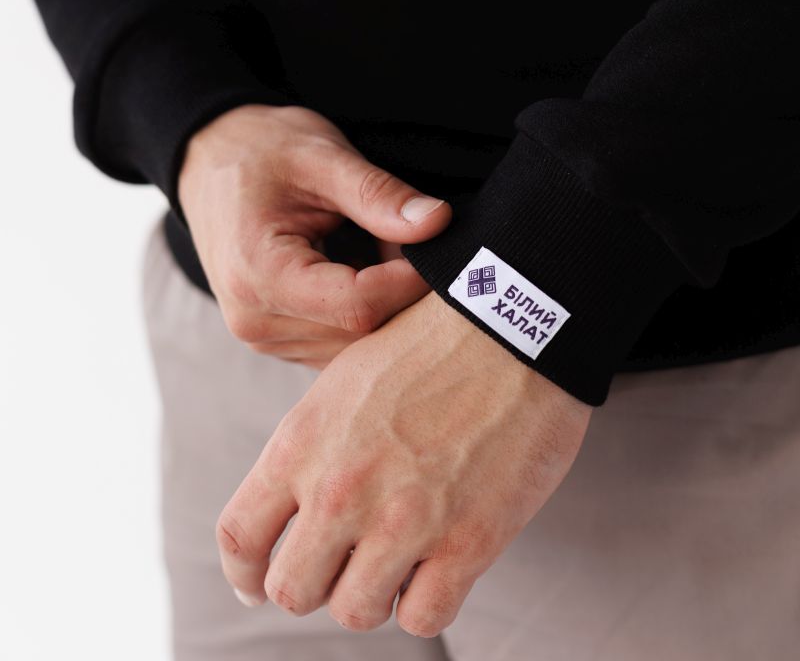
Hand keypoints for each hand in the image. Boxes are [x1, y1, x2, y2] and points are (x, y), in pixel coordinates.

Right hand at [177, 103, 451, 368]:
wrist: (208, 159)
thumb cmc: (261, 151)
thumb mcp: (322, 157)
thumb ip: (378, 195)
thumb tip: (438, 222)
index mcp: (259, 275)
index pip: (359, 306)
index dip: (409, 281)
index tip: (436, 246)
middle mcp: (255, 321)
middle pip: (360, 334)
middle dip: (401, 293)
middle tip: (413, 241)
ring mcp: (263, 336)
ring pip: (355, 346)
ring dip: (385, 304)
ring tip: (381, 247)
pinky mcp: (277, 338)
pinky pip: (338, 343)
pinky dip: (365, 313)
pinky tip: (363, 268)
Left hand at [215, 289, 592, 635]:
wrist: (510, 326)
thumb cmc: (428, 345)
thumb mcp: (343, 382)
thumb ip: (312, 447)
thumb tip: (298, 504)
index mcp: (303, 442)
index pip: (239, 535)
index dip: (243, 572)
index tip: (256, 584)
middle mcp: (341, 488)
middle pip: (291, 589)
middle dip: (312, 585)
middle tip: (340, 569)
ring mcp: (403, 521)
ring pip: (354, 612)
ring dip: (371, 595)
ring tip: (395, 562)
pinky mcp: (466, 543)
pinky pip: (423, 618)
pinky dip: (426, 602)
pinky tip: (437, 569)